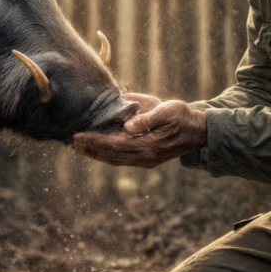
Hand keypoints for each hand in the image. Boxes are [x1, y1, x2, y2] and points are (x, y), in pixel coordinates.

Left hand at [73, 94, 206, 168]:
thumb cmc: (181, 116)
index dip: (95, 141)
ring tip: (79, 147)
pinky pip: (122, 159)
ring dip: (96, 154)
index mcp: (148, 145)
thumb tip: (127, 126)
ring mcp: (146, 160)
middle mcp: (145, 156)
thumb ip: (146, 119)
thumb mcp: (166, 111)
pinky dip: (107, 154)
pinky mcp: (146, 158)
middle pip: (112, 155)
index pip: (115, 145)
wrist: (198, 130)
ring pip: (115, 159)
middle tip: (72, 142)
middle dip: (91, 149)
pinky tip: (97, 150)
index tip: (79, 135)